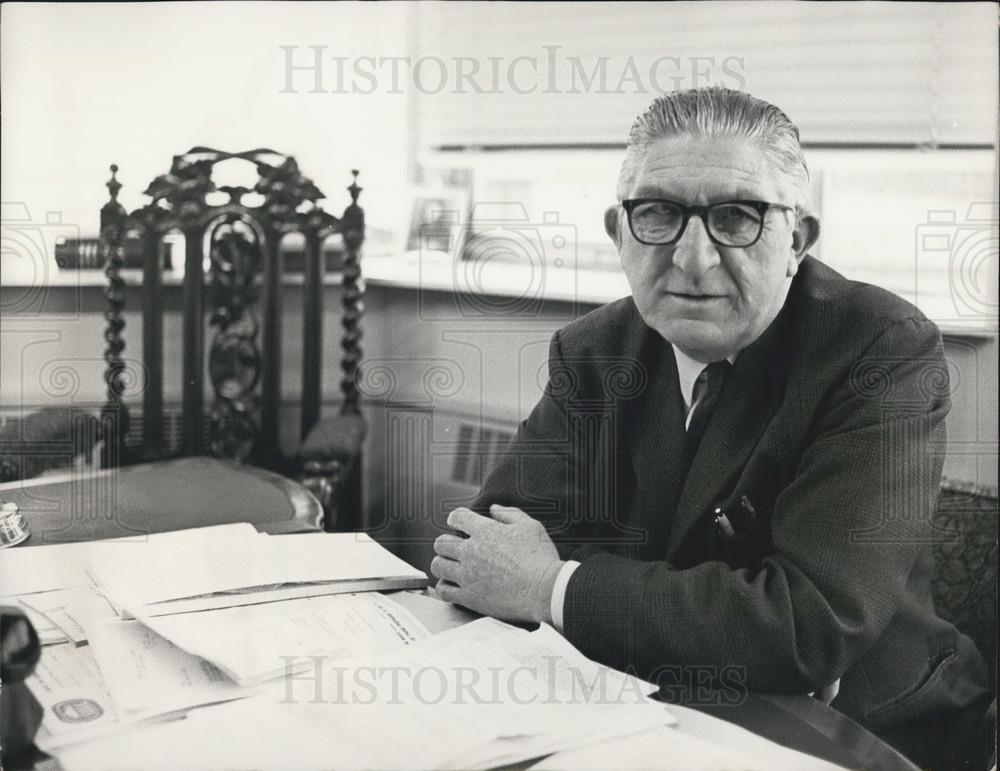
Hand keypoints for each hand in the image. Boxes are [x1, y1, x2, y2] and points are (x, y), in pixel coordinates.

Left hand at [431, 504, 564, 624]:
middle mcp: (471, 551)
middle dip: (445, 542)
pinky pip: (443, 590)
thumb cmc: (541, 557)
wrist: (545, 590)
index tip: (458, 522)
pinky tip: (452, 585)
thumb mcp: (530, 527)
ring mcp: (467, 575)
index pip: (457, 517)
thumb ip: (510, 514)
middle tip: (453, 547)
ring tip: (450, 566)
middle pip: (441, 543)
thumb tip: (494, 509)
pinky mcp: (469, 597)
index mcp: (485, 531)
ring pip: (438, 565)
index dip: (456, 518)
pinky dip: (444, 586)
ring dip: (442, 563)